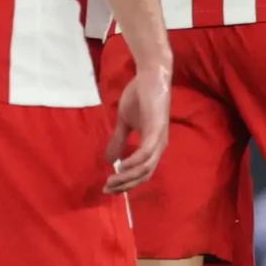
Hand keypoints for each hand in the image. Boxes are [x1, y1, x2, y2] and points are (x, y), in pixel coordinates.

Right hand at [103, 38, 171, 194]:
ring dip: (128, 177)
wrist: (149, 75)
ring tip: (111, 181)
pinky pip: (147, 152)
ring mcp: (159, 138)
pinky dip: (134, 162)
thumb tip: (109, 160)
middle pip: (144, 175)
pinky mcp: (157, 129)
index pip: (142, 172)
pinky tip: (121, 166)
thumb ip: (119, 140)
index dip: (126, 183)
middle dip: (125, 185)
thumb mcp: (125, 122)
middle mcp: (158, 146)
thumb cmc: (139, 96)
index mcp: (152, 145)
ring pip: (146, 168)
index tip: (108, 188)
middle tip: (107, 190)